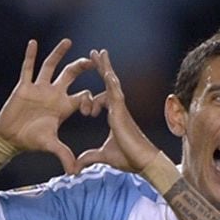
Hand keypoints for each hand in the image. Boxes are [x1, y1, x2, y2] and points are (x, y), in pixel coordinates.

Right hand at [0, 39, 95, 173]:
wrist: (11, 138)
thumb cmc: (32, 140)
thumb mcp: (51, 145)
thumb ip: (64, 155)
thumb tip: (74, 172)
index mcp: (64, 106)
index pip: (83, 94)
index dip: (91, 98)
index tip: (94, 107)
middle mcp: (54, 93)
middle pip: (71, 74)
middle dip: (83, 66)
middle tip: (94, 58)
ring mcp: (39, 88)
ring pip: (51, 66)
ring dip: (59, 54)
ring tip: (69, 42)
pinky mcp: (24, 86)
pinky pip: (27, 68)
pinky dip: (30, 56)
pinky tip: (33, 43)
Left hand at [75, 49, 158, 172]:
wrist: (143, 162)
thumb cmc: (128, 158)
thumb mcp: (102, 156)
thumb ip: (89, 158)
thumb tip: (76, 166)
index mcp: (114, 116)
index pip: (103, 99)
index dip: (92, 100)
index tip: (86, 111)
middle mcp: (118, 109)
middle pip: (109, 84)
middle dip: (102, 69)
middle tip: (94, 54)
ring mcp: (120, 108)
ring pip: (112, 83)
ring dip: (105, 67)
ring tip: (98, 53)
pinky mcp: (121, 111)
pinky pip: (115, 91)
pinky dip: (110, 80)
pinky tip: (105, 69)